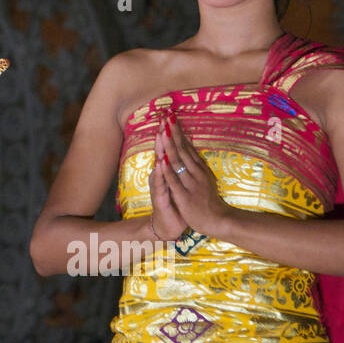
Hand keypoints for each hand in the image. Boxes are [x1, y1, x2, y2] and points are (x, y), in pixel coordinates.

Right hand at [148, 114, 187, 239]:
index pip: (167, 148)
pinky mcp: (160, 197)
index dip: (168, 133)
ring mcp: (159, 186)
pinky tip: (160, 162)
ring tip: (160, 134)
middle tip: (163, 119)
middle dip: (162, 136)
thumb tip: (184, 150)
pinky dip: (161, 172)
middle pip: (161, 152)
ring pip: (159, 165)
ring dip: (159, 149)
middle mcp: (160, 176)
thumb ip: (179, 167)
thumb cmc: (175, 203)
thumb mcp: (179, 182)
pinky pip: (160, 183)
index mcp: (167, 171)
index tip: (169, 116)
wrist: (169, 225)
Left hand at [158, 113, 230, 237]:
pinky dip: (168, 170)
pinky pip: (175, 181)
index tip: (170, 116)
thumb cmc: (209, 200)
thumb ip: (196, 165)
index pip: (186, 145)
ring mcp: (190, 183)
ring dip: (169, 146)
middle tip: (166, 116)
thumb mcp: (204, 178)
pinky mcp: (184, 196)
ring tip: (162, 131)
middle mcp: (196, 172)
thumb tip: (190, 148)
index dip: (177, 131)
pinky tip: (162, 160)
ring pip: (178, 162)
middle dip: (172, 132)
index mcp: (199, 168)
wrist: (218, 220)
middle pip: (181, 149)